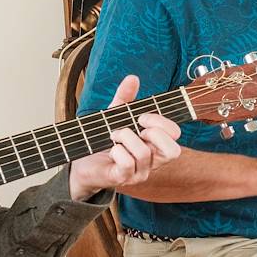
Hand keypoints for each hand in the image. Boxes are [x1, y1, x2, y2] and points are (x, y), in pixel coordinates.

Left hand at [68, 75, 181, 199]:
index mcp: (155, 146)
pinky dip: (117, 151)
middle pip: (173, 152)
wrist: (82, 163)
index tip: (141, 117)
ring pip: (143, 152)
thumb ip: (125, 97)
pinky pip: (127, 163)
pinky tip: (111, 149)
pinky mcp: (123, 179)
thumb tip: (133, 77)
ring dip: (125, 137)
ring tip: (114, 136)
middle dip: (154, 132)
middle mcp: (152, 162)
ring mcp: (139, 173)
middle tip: (136, 127)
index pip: (175, 135)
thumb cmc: (103, 141)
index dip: (162, 122)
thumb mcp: (115, 116)